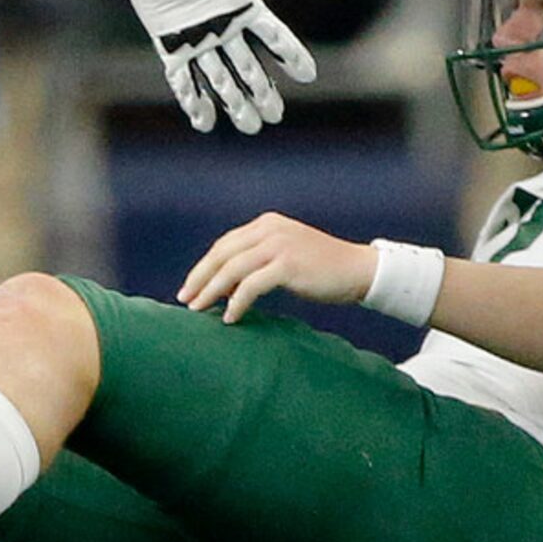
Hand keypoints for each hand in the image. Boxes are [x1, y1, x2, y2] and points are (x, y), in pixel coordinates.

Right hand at [117, 0, 315, 134]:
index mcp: (243, 5)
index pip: (276, 37)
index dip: (293, 57)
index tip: (308, 76)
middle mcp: (222, 28)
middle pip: (249, 69)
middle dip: (264, 94)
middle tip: (275, 115)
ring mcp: (195, 39)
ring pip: (220, 81)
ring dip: (236, 105)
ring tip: (249, 126)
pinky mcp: (168, 45)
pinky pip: (183, 81)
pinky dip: (194, 102)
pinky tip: (205, 122)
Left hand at [178, 211, 374, 321]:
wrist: (357, 271)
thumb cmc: (321, 269)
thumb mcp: (286, 256)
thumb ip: (258, 261)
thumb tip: (225, 285)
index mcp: (267, 224)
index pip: (225, 244)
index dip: (205, 266)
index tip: (190, 287)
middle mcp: (269, 229)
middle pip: (223, 254)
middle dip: (200, 278)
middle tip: (185, 300)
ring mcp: (279, 245)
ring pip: (232, 268)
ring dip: (212, 291)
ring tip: (199, 310)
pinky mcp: (288, 265)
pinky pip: (251, 285)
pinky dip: (236, 302)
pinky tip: (230, 317)